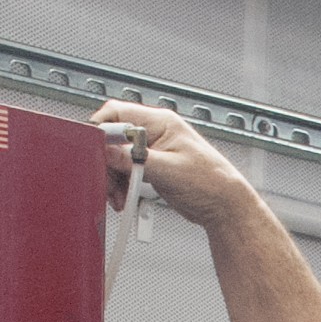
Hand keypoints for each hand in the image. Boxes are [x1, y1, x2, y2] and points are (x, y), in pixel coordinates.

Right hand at [91, 100, 254, 227]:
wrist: (225, 207)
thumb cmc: (211, 183)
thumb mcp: (168, 171)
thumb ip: (135, 160)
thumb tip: (109, 151)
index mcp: (161, 123)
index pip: (118, 114)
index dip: (102, 131)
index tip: (95, 152)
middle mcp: (155, 133)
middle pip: (114, 138)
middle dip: (107, 161)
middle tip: (108, 182)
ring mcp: (152, 151)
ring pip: (117, 156)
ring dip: (113, 177)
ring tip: (118, 196)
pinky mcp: (151, 167)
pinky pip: (125, 170)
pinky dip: (121, 184)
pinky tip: (124, 197)